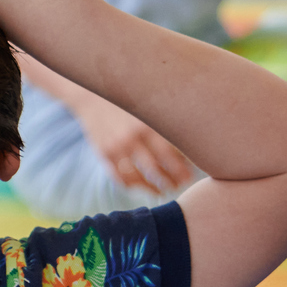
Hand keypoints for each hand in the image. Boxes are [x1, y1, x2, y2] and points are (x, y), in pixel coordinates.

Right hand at [71, 94, 193, 193]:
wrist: (94, 95)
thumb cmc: (132, 101)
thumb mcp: (149, 107)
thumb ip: (167, 123)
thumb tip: (191, 144)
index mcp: (148, 124)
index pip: (169, 153)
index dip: (181, 169)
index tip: (190, 177)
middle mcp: (132, 136)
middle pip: (155, 168)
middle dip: (171, 181)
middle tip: (181, 185)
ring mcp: (116, 146)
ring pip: (137, 177)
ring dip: (152, 188)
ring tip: (163, 191)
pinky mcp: (104, 153)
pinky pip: (119, 177)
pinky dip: (132, 186)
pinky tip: (142, 186)